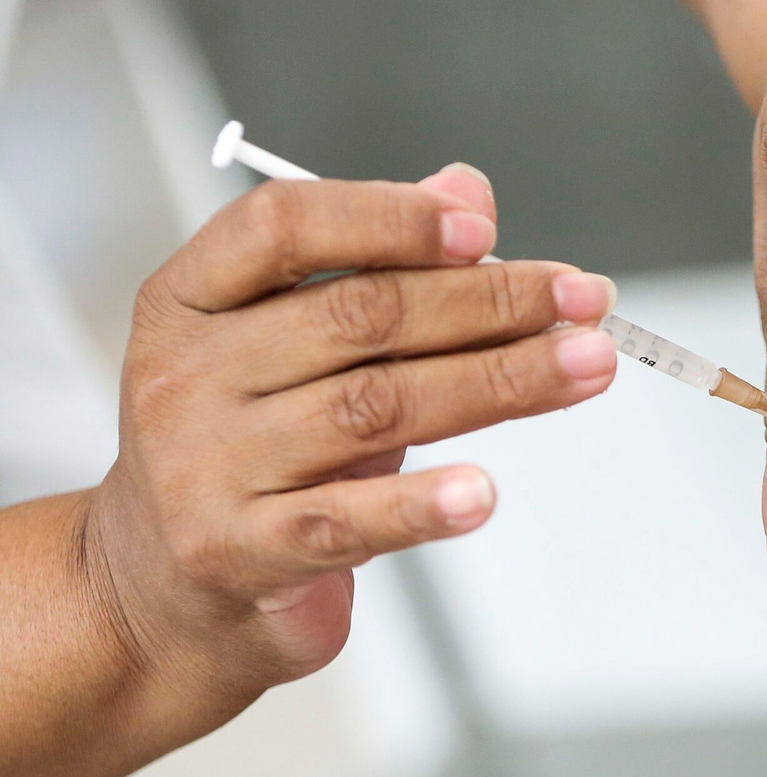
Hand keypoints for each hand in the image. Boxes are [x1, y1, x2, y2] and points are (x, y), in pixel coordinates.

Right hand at [84, 165, 619, 735]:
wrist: (170, 587)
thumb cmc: (253, 448)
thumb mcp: (294, 347)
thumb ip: (377, 267)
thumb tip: (467, 190)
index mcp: (192, 298)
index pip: (282, 226)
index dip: (388, 216)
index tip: (486, 229)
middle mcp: (189, 374)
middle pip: (359, 318)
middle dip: (489, 302)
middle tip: (584, 302)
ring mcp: (208, 465)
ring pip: (377, 408)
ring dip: (498, 382)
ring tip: (585, 367)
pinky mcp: (241, 551)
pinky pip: (348, 521)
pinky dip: (423, 505)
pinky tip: (484, 493)